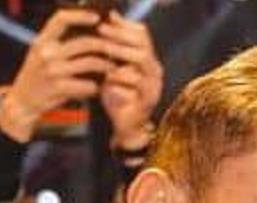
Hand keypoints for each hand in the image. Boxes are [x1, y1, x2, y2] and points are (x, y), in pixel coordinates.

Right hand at [0, 7, 108, 143]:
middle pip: (83, 42)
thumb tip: (85, 33)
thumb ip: (57, 43)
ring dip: (105, 66)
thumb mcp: (40, 53)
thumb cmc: (36, 77)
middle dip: (103, 45)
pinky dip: (95, 86)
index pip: (61, 19)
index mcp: (43, 40)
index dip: (81, 15)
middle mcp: (47, 52)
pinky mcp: (59, 88)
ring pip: (89, 63)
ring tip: (112, 69)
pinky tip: (97, 88)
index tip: (97, 18)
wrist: (22, 102)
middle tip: (114, 50)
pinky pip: (86, 85)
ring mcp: (53, 70)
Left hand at [97, 12, 163, 150]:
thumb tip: (110, 19)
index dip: (125, 25)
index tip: (107, 20)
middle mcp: (155, 72)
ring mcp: (153, 86)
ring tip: (104, 53)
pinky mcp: (147, 101)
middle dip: (120, 36)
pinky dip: (119, 80)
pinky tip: (107, 82)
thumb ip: (113, 48)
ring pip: (141, 61)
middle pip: (143, 45)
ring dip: (120, 54)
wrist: (126, 128)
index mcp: (148, 61)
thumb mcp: (113, 68)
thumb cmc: (118, 97)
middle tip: (101, 31)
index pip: (142, 35)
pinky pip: (135, 84)